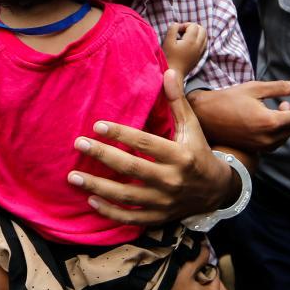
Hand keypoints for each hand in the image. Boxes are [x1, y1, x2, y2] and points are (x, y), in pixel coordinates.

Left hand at [72, 69, 238, 224]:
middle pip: (131, 167)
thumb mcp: (192, 127)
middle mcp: (171, 180)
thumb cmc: (198, 153)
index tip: (97, 125)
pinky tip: (91, 200)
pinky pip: (130, 217)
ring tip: (73, 176)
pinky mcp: (158, 217)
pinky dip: (110, 212)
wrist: (216, 191)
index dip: (120, 134)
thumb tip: (168, 72)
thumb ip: (178, 101)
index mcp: (179, 156)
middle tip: (78, 144)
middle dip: (102, 155)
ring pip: (126, 195)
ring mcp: (163, 202)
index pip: (145, 144)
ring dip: (98, 186)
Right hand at [161, 22, 206, 79]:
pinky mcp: (199, 56)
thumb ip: (172, 29)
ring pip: (205, 37)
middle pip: (202, 29)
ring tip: (186, 37)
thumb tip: (177, 24)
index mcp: (191, 41)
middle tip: (183, 32)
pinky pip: (204, 44)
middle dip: (193, 27)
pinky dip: (199, 40)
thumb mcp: (167, 41)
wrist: (174, 73)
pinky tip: (190, 44)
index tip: (177, 31)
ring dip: (197, 33)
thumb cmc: (169, 57)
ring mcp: (200, 52)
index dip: (184, 25)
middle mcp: (198, 45)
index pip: (193, 25)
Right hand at [187, 80, 289, 151]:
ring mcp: (259, 146)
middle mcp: (266, 138)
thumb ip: (281, 88)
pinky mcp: (252, 150)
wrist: (204, 116)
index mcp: (270, 122)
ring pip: (282, 139)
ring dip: (283, 126)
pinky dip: (274, 134)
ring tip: (275, 111)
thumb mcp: (255, 89)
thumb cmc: (228, 99)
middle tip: (284, 103)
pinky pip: (272, 145)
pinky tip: (265, 123)